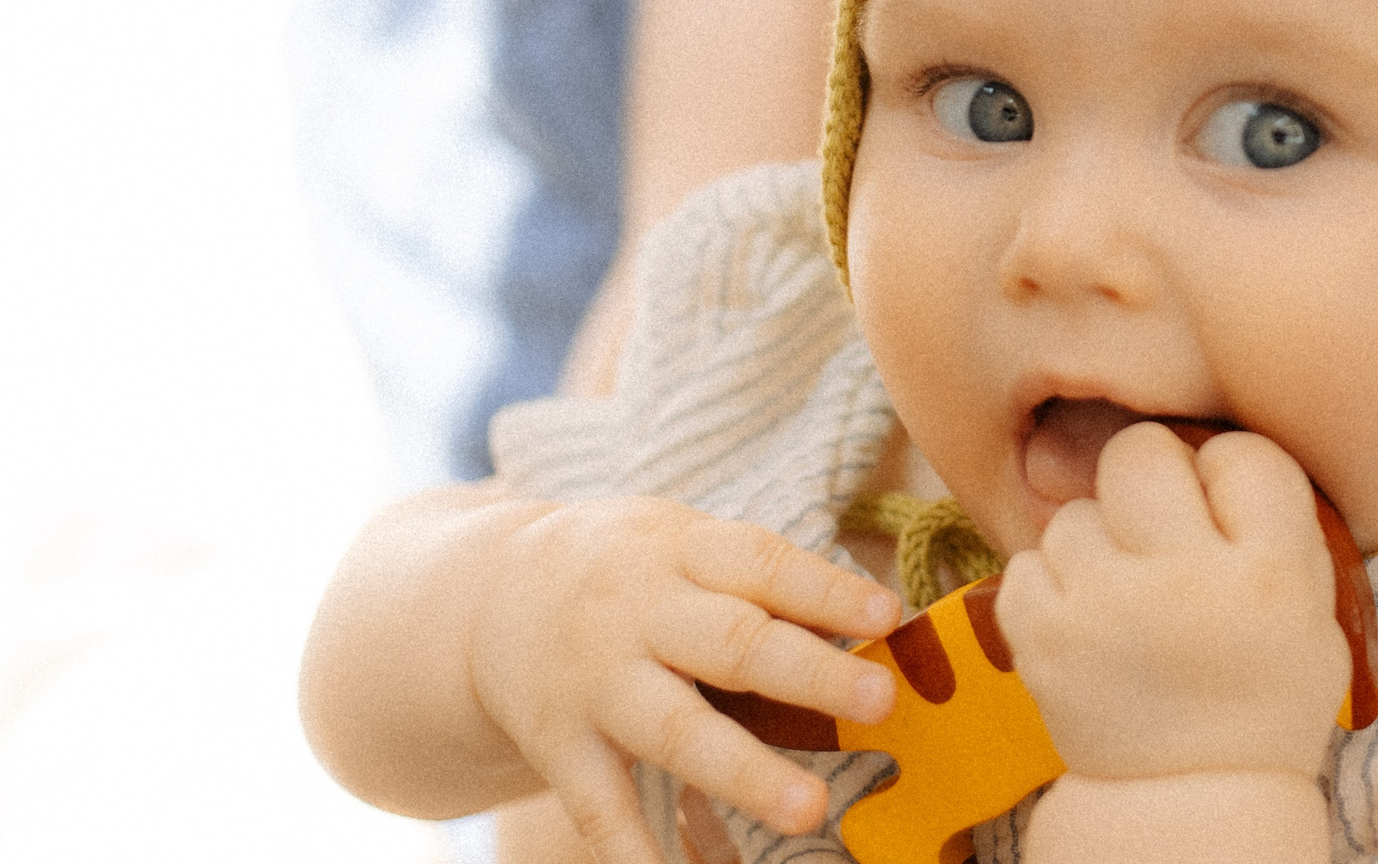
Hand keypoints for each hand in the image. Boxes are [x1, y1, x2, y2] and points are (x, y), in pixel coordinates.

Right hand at [466, 497, 902, 863]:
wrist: (489, 592)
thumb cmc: (633, 569)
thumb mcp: (687, 543)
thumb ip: (764, 581)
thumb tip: (872, 622)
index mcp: (682, 551)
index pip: (761, 565)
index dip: (825, 591)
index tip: (887, 618)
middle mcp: (638, 615)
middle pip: (730, 644)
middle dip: (808, 675)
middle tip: (880, 702)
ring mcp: (596, 685)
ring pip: (675, 730)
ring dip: (745, 773)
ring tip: (810, 809)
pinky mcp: (558, 745)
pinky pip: (600, 805)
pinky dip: (635, 850)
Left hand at [995, 425, 1347, 782]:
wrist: (1192, 800)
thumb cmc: (1262, 694)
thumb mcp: (1316, 611)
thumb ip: (1279, 524)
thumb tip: (1210, 447)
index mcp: (1270, 575)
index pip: (1241, 454)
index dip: (1226, 473)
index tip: (1222, 510)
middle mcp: (1186, 583)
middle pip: (1140, 453)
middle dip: (1146, 478)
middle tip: (1155, 525)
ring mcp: (1104, 611)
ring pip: (1074, 513)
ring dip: (1095, 544)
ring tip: (1122, 595)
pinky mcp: (1041, 641)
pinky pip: (1024, 563)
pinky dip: (1049, 587)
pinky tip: (1084, 621)